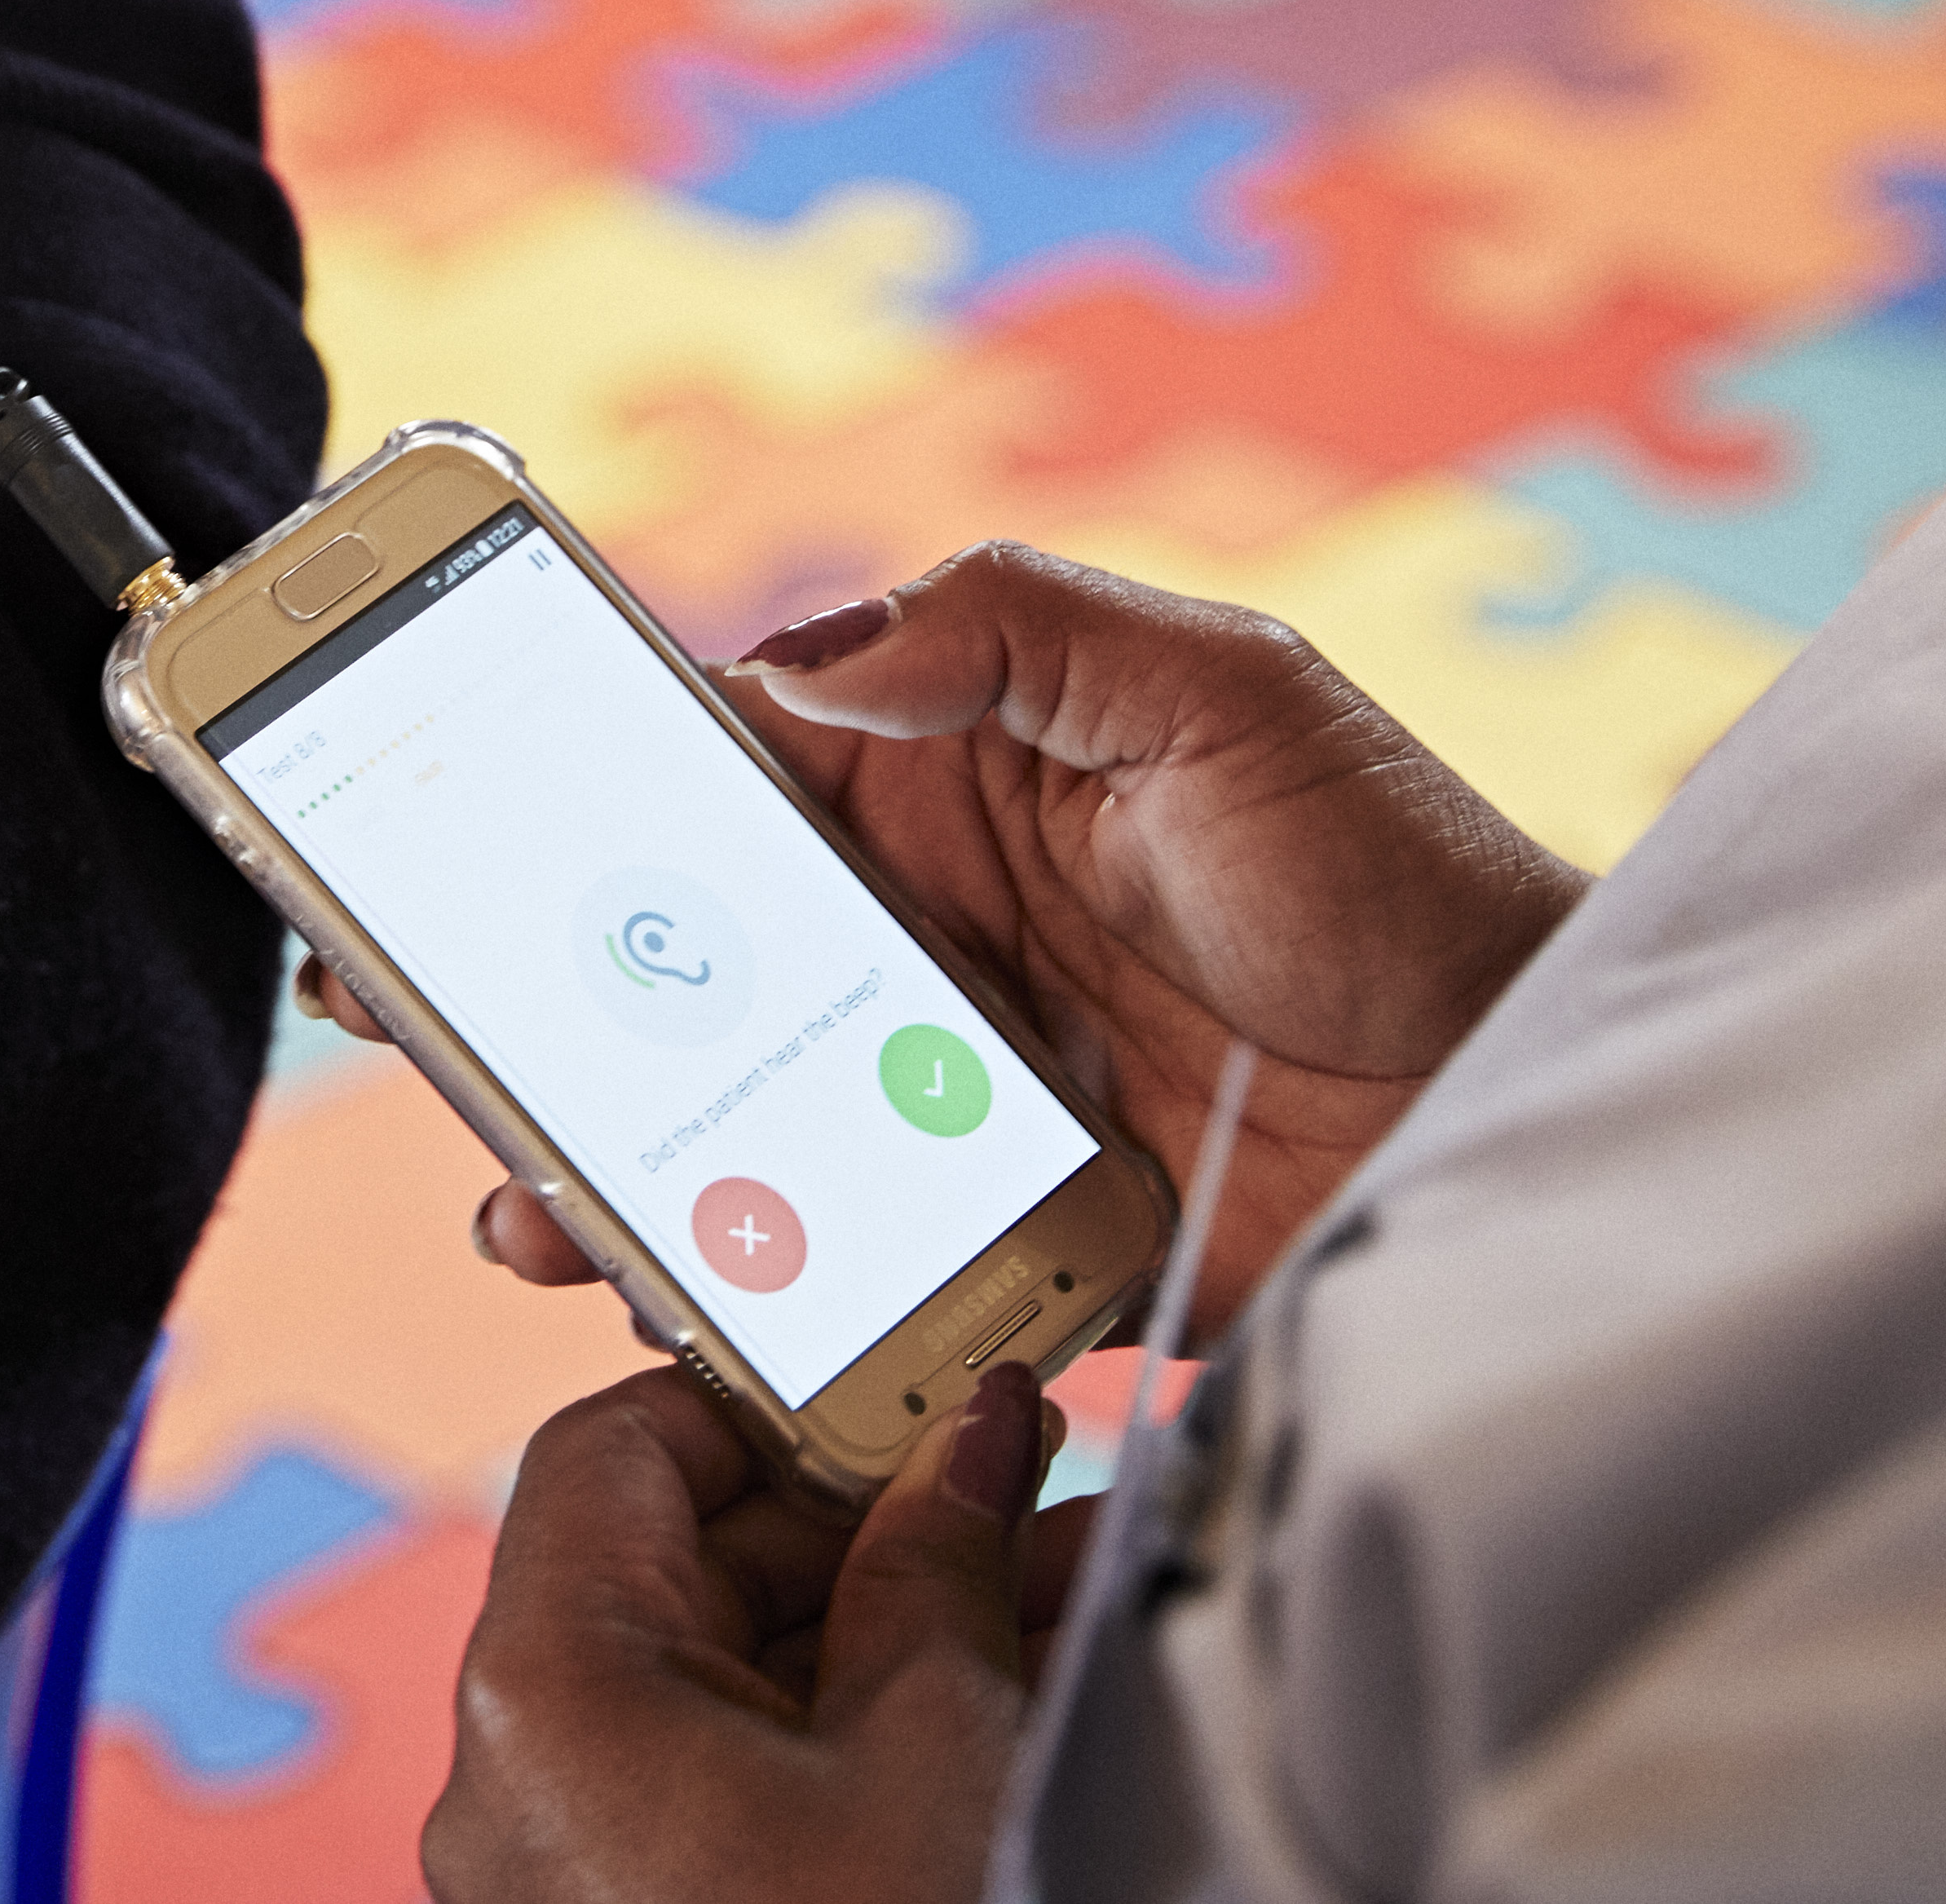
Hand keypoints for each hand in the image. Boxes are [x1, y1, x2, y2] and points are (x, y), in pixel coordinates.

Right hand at [310, 542, 1582, 1326]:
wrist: (1546, 1109)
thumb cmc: (1409, 873)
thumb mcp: (1226, 694)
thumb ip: (1015, 633)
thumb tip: (798, 645)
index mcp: (955, 782)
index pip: (718, 766)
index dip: (563, 786)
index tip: (430, 811)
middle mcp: (933, 939)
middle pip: (682, 962)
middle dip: (530, 992)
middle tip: (399, 1023)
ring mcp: (957, 1100)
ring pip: (729, 1126)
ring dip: (607, 1162)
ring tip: (525, 1209)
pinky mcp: (1007, 1247)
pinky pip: (844, 1269)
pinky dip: (745, 1294)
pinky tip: (676, 1312)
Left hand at [427, 1361, 1068, 1903]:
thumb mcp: (935, 1742)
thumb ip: (941, 1563)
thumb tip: (974, 1436)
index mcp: (548, 1683)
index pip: (621, 1451)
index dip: (768, 1402)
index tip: (905, 1394)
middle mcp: (526, 1769)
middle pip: (689, 1564)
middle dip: (871, 1520)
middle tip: (1029, 1488)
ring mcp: (578, 1864)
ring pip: (737, 1677)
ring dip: (893, 1622)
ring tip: (1062, 1584)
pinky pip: (742, 1777)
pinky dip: (861, 1726)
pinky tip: (1005, 1689)